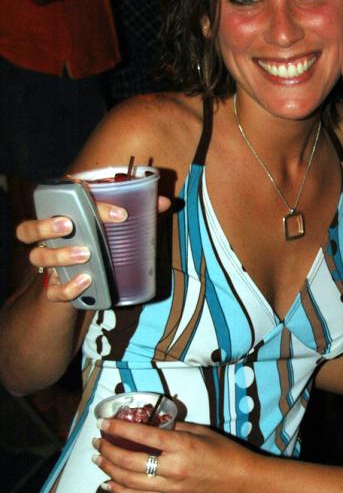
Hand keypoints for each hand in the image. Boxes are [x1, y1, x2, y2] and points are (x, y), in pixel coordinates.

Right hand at [19, 197, 170, 302]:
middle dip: (46, 225)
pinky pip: (52, 291)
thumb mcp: (114, 228)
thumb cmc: (100, 243)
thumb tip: (165, 203)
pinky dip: (67, 288)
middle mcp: (47, 240)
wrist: (86, 285)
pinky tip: (85, 281)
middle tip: (70, 225)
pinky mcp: (54, 289)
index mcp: (59, 218)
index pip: (57, 203)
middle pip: (28, 229)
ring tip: (86, 254)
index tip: (117, 211)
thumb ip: (138, 213)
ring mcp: (48, 266)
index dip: (77, 201)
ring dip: (59, 255)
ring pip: (37, 258)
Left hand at [93, 418, 254, 492]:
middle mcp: (172, 468)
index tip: (104, 423)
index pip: (143, 436)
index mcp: (181, 446)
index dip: (119, 429)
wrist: (243, 481)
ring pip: (129, 482)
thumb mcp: (202, 432)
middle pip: (130, 461)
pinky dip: (120, 491)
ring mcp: (170, 487)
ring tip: (98, 458)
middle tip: (97, 441)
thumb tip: (154, 423)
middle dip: (109, 450)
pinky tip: (108, 484)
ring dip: (109, 469)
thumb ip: (176, 428)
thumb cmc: (226, 452)